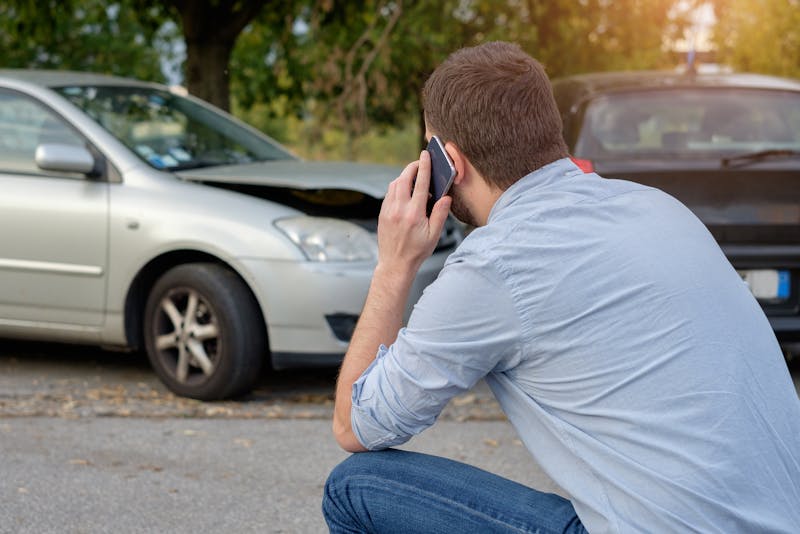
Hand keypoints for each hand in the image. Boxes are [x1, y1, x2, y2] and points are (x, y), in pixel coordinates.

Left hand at [377, 150, 451, 276]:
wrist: (395, 264)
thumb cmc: (417, 251)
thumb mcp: (434, 235)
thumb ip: (440, 214)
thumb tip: (446, 197)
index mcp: (414, 214)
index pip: (420, 183)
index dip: (424, 167)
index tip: (426, 155)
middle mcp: (399, 210)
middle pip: (404, 179)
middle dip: (412, 167)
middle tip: (420, 162)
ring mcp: (388, 211)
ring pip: (394, 184)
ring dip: (404, 176)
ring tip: (413, 176)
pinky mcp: (382, 214)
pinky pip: (389, 193)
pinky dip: (396, 186)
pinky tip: (404, 190)